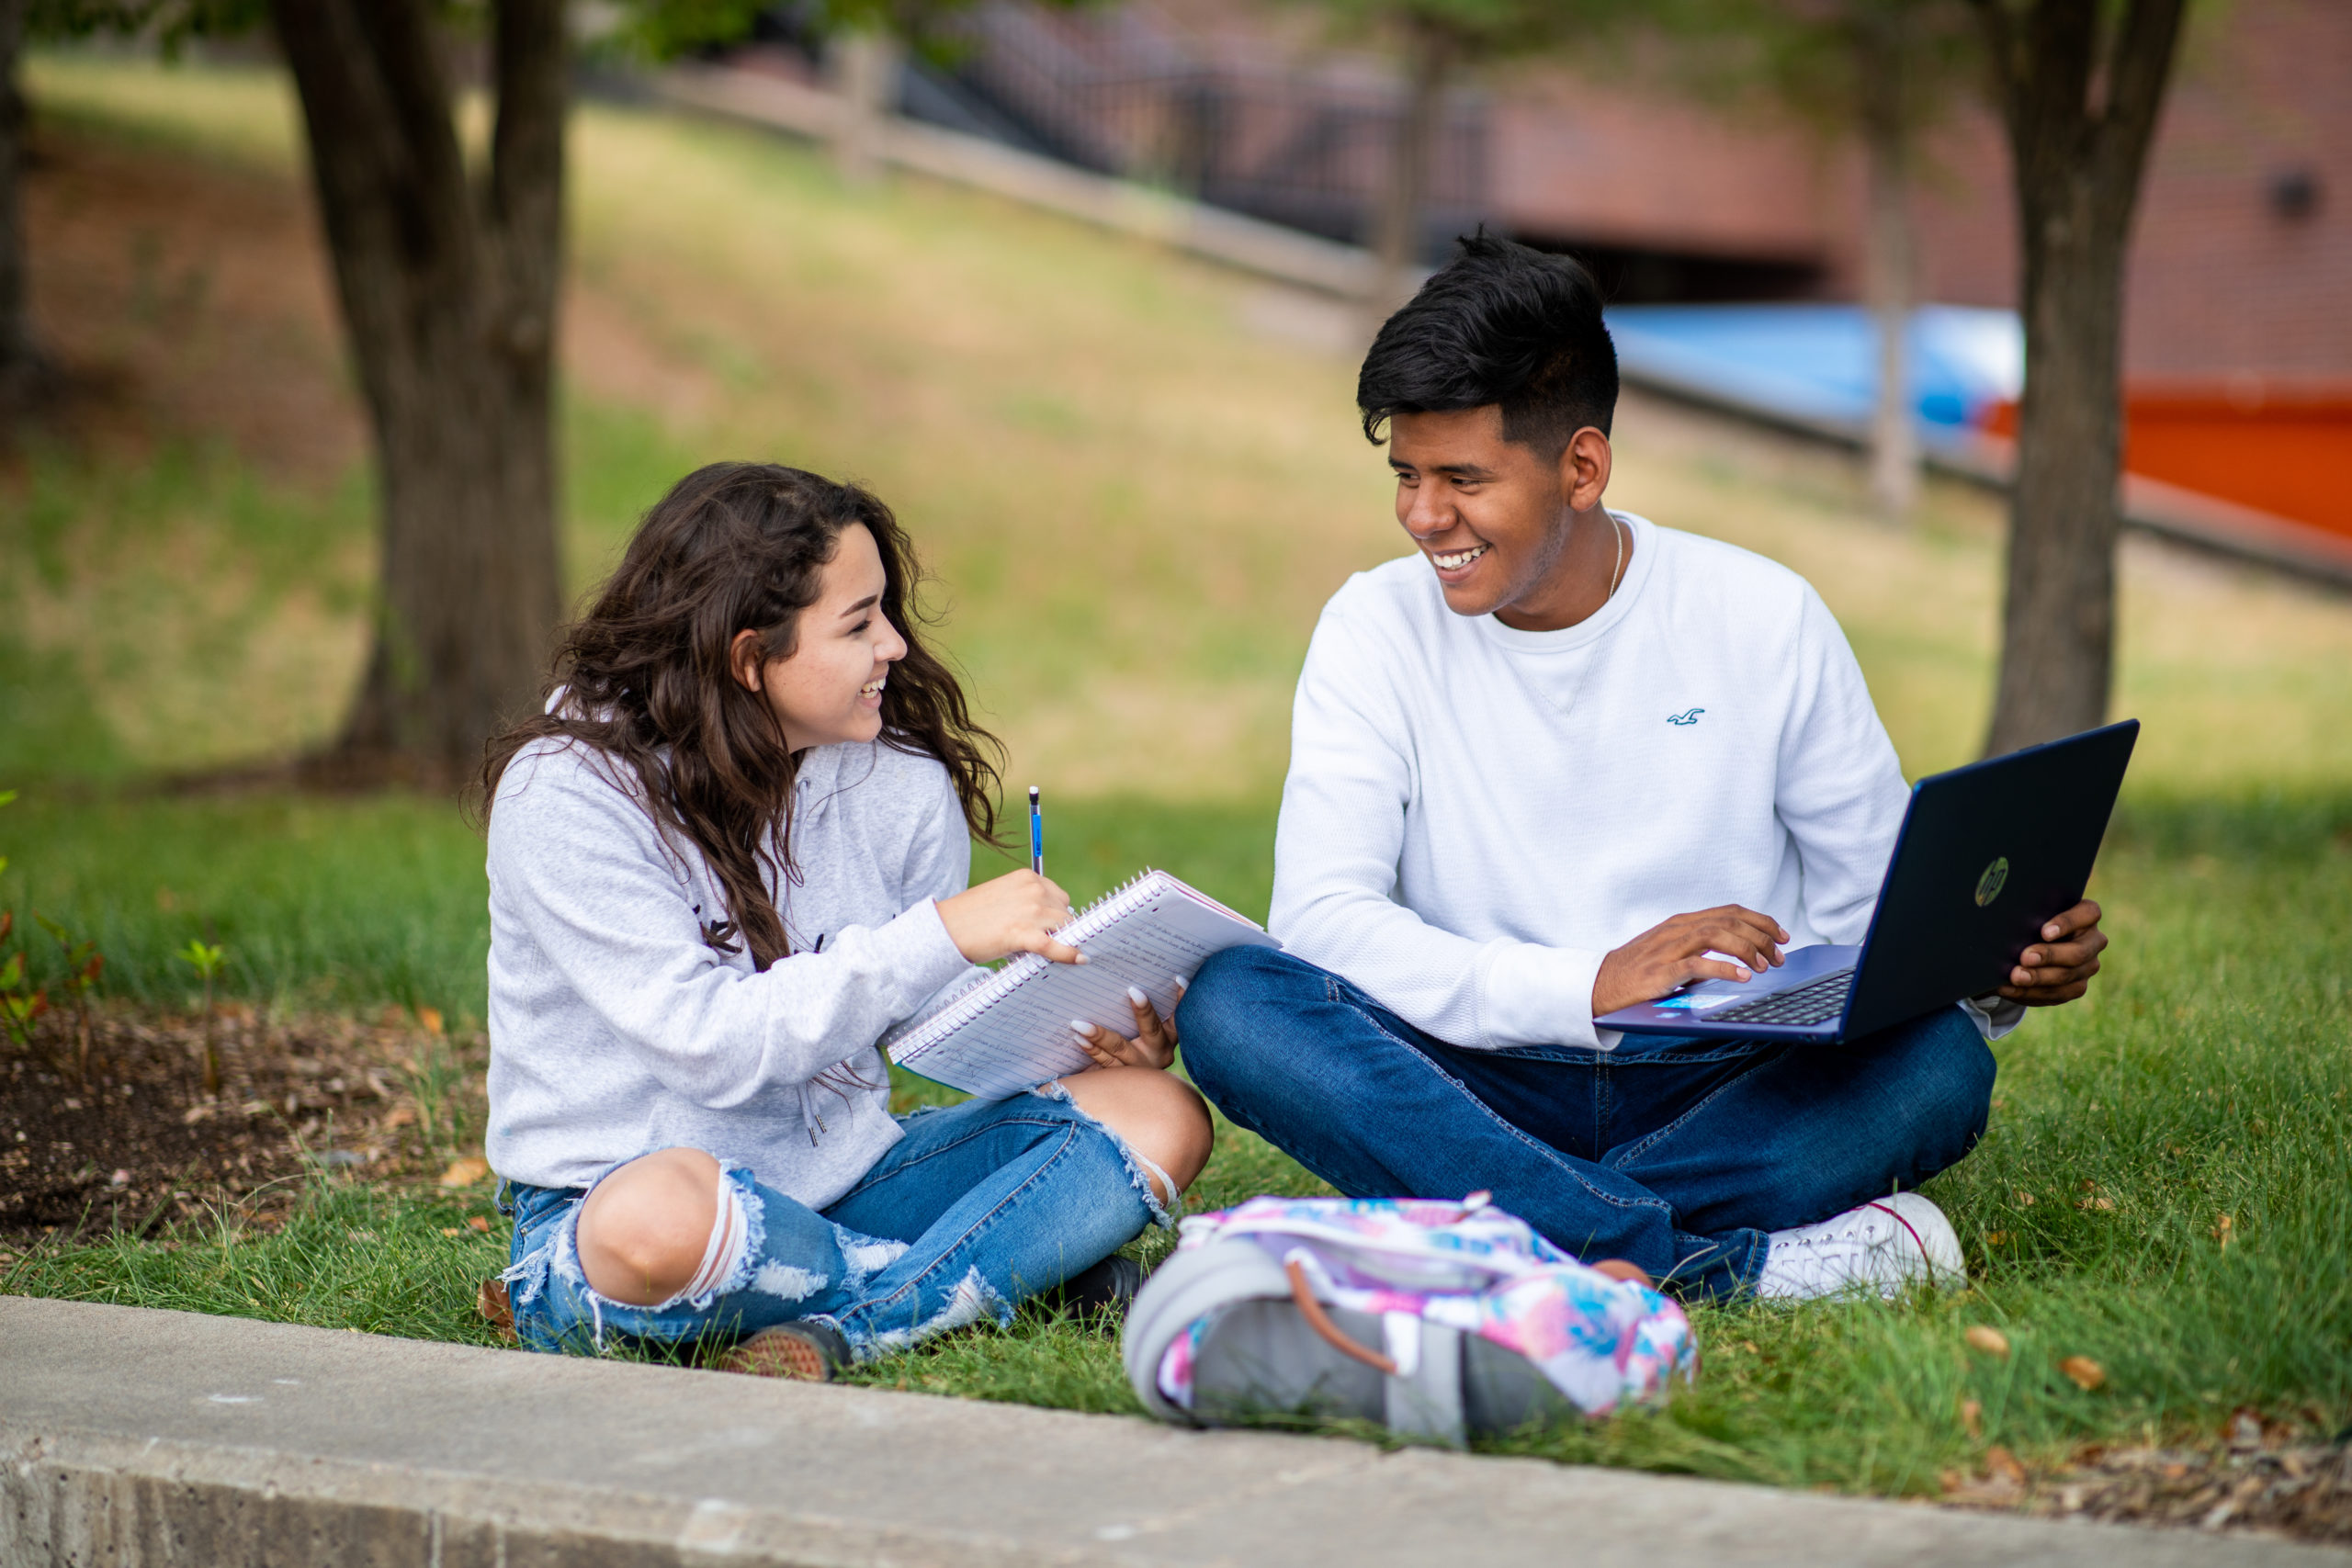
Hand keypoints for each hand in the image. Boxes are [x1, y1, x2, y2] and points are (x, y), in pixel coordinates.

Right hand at [935, 870, 1084, 965]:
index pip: (1059, 897)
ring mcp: (1030, 911)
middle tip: (1045, 942)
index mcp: (1027, 877)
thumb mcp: (1004, 896)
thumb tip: (1054, 923)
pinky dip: (1069, 954)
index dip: (1056, 915)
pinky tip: (1080, 959)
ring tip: (1047, 952)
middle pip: (1065, 913)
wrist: (946, 928)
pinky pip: (1056, 945)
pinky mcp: (1024, 933)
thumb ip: (1028, 902)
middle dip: (1058, 928)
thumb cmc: (972, 915)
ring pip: (1065, 928)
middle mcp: (1033, 890)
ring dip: (1061, 940)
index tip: (1056, 928)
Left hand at [1071, 981, 1181, 1070]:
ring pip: (1120, 1049)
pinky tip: (1079, 1039)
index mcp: (1170, 1038)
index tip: (1177, 978)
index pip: (1179, 1014)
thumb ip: (1152, 1010)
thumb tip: (1151, 977)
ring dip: (1100, 1035)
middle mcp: (1159, 1054)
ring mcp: (1139, 1067)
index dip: (1181, 997)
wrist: (1141, 1093)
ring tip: (1081, 1024)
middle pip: (1152, 1030)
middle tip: (1132, 992)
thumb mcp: (1154, 1031)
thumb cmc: (1140, 1044)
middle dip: (1144, 1011)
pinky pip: (1105, 1063)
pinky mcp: (1121, 1078)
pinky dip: (1092, 1050)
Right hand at [1591, 905, 1787, 1017]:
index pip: (1730, 911)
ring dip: (1747, 950)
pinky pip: (1698, 965)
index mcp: (1683, 922)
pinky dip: (1725, 969)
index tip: (1781, 936)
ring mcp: (1668, 949)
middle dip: (1761, 937)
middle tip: (1779, 957)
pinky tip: (1743, 977)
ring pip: (1717, 936)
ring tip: (1764, 966)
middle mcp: (1678, 930)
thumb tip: (1738, 956)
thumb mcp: (1671, 949)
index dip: (1761, 921)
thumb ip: (1700, 947)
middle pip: (1730, 921)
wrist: (1600, 984)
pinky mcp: (1661, 972)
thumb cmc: (1639, 970)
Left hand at [1993, 899, 2105, 1004]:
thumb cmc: (2030, 920)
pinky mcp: (2077, 987)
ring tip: (2014, 976)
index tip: (2043, 931)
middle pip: (2078, 951)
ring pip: (2067, 975)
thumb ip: (2028, 913)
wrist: (2027, 944)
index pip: (2088, 913)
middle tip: (2024, 957)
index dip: (2067, 922)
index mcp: (2087, 914)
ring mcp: (2088, 966)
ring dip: (2038, 977)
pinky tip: (2009, 988)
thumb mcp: (2030, 912)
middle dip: (2049, 955)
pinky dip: (2029, 991)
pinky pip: (2057, 994)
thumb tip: (2005, 919)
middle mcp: (2093, 940)